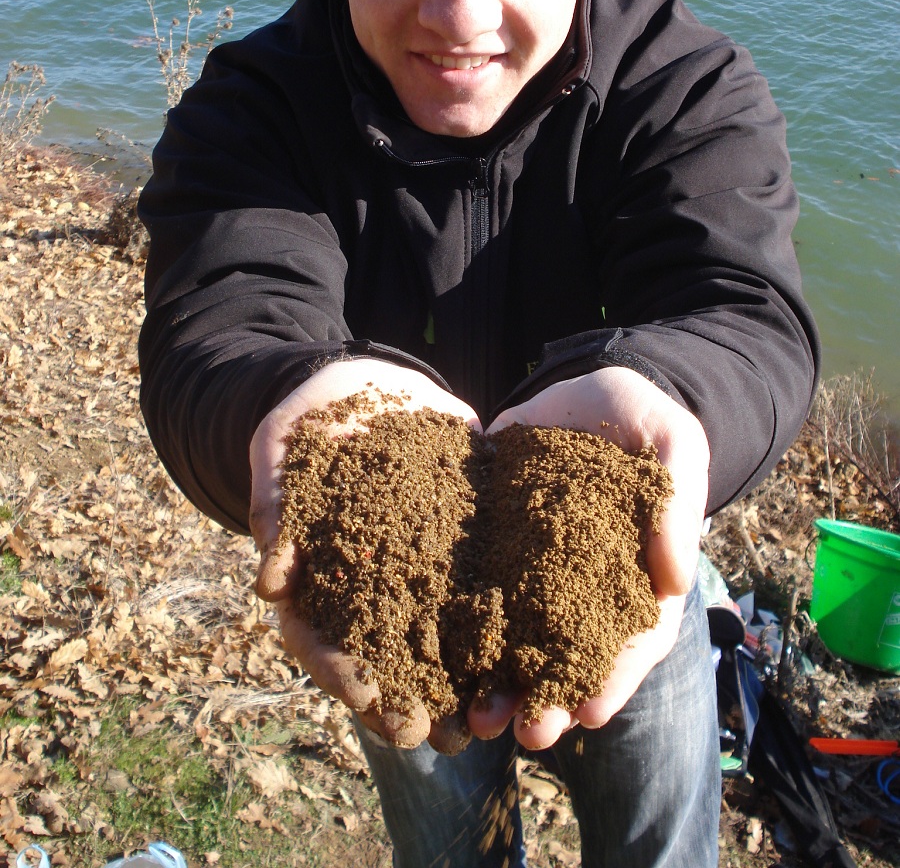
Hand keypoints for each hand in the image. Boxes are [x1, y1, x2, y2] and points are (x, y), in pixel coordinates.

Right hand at [249, 357, 480, 750]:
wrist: (364, 383)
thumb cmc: (309, 418)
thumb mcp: (281, 448)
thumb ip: (276, 503)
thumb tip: (271, 579)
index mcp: (318, 573)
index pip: (319, 638)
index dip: (343, 674)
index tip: (371, 702)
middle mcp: (370, 582)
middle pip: (382, 655)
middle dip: (409, 699)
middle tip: (441, 736)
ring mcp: (417, 566)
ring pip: (434, 636)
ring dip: (458, 682)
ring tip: (489, 719)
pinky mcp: (462, 541)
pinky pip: (482, 587)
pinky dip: (501, 625)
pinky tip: (528, 653)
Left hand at [470, 366, 708, 749]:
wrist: (585, 387)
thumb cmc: (642, 419)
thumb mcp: (673, 444)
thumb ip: (675, 502)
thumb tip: (672, 578)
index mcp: (634, 573)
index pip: (632, 638)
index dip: (615, 676)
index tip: (592, 711)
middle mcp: (580, 582)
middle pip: (569, 654)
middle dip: (550, 699)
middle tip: (529, 733)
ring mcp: (532, 565)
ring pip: (517, 637)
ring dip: (500, 684)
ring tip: (480, 720)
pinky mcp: (490, 539)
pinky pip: (473, 587)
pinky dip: (458, 626)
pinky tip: (437, 658)